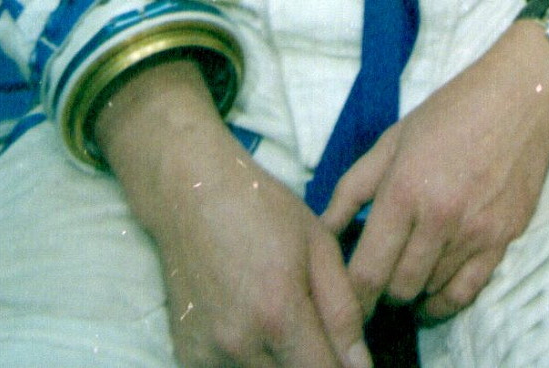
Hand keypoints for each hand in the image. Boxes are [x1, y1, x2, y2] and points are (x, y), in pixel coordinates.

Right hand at [97, 59, 368, 367]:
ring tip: (287, 325)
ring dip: (283, 364)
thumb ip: (343, 311)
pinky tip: (257, 331)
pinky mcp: (187, 358)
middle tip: (318, 334)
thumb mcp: (321, 247)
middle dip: (314, 363)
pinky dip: (253, 363)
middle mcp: (239, 347)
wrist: (193, 198)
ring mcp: (207, 357)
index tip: (352, 358)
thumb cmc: (264, 211)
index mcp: (278, 317)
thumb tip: (361, 366)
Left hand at [318, 21, 548, 321]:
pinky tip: (432, 294)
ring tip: (406, 274)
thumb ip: (352, 188)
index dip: (350, 297)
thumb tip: (322, 230)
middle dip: (381, 292)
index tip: (344, 301)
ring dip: (413, 291)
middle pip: (398, 289)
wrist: (524, 93)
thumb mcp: (393, 139)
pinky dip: (444, 302)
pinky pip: (467, 292)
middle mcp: (439, 217)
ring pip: (429, 292)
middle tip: (379, 278)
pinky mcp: (504, 237)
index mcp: (405, 190)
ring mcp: (475, 231)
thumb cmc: (453, 109)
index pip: (367, 271)